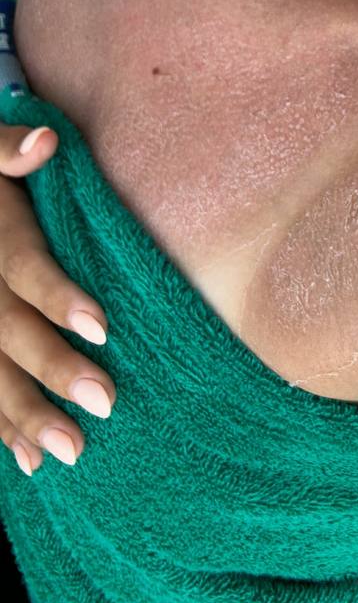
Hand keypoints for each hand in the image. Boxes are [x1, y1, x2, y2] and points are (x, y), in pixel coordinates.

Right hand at [0, 125, 115, 474]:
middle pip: (6, 329)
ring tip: (70, 451)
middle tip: (103, 404)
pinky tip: (27, 461)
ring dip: (23, 415)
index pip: (22, 266)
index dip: (57, 296)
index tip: (101, 328)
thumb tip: (46, 141)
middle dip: (50, 369)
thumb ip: (8, 148)